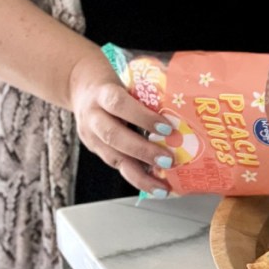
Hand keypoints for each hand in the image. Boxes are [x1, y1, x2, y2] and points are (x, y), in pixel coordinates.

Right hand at [68, 52, 173, 194]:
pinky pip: (117, 166)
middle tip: (168, 160)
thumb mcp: (128, 82)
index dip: (142, 116)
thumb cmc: (113, 85)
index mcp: (102, 93)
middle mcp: (92, 116)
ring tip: (162, 186)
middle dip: (142, 151)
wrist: (81, 88)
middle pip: (113, 136)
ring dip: (140, 175)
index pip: (118, 103)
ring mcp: (91, 136)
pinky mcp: (96, 151)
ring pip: (113, 158)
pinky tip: (155, 186)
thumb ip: (150, 94)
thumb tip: (186, 104)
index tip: (167, 128)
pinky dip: (138, 178)